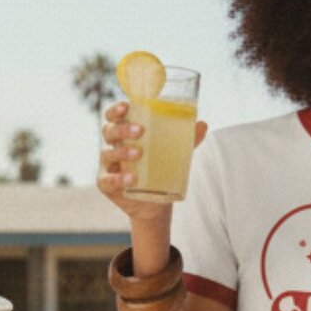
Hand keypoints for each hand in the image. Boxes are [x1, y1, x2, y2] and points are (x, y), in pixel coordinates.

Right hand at [96, 101, 207, 219]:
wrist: (156, 204)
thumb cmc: (161, 171)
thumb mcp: (174, 154)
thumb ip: (186, 140)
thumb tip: (203, 124)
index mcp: (125, 135)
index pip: (114, 117)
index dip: (116, 110)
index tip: (126, 106)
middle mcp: (113, 147)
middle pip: (109, 131)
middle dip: (122, 128)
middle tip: (140, 131)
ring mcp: (108, 166)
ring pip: (107, 154)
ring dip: (122, 152)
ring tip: (138, 154)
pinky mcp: (107, 185)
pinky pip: (107, 180)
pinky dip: (118, 178)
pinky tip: (131, 178)